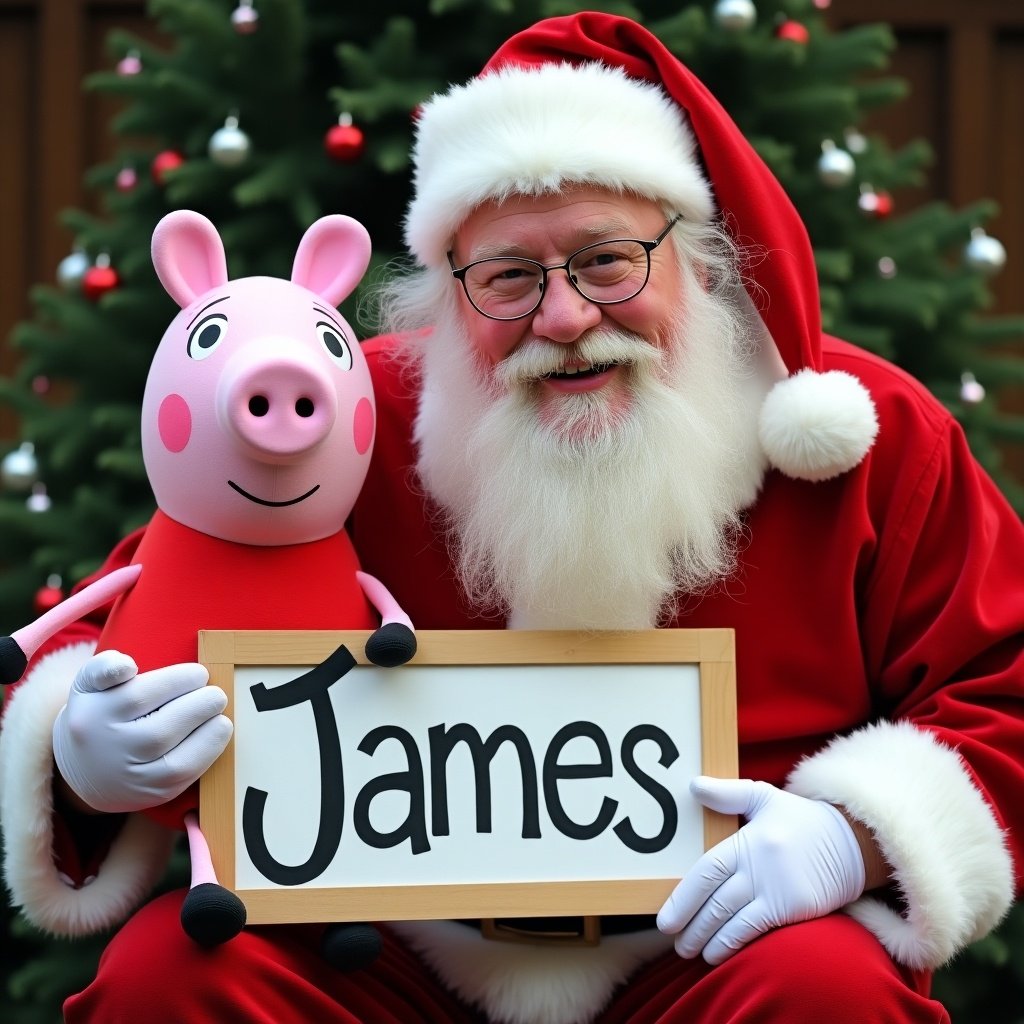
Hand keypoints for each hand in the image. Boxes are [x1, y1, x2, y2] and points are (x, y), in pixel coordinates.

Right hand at [53, 649, 232, 813]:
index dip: (179, 680)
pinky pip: (184, 777)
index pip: (141, 696)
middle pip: (161, 730)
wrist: (84, 766)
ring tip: (220, 713)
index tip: (199, 673)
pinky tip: (217, 733)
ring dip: (209, 734)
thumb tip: (128, 667)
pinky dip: (208, 754)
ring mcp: (131, 778)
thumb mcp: (89, 683)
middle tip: (215, 694)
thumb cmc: (98, 713)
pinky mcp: (151, 795)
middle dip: (199, 707)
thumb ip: (105, 666)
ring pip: (175, 762)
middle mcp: (110, 752)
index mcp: (94, 717)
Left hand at [657, 777, 864, 964]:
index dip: (684, 897)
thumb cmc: (801, 820)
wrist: (852, 843)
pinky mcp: (794, 908)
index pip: (707, 871)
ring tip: (689, 950)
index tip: (665, 918)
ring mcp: (777, 890)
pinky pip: (755, 930)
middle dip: (690, 924)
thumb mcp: (764, 796)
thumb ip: (727, 794)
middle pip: (715, 901)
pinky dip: (734, 944)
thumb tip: (693, 786)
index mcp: (747, 841)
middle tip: (671, 939)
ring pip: (732, 920)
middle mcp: (759, 867)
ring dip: (707, 939)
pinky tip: (717, 954)